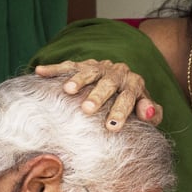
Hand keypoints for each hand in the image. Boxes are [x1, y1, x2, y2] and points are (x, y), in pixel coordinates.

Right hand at [34, 60, 161, 129]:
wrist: (127, 81)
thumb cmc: (135, 105)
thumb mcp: (146, 111)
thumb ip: (151, 113)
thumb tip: (149, 113)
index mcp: (134, 84)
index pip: (128, 98)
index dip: (121, 112)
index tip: (112, 127)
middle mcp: (118, 73)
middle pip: (108, 83)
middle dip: (98, 96)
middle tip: (87, 109)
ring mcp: (100, 68)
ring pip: (89, 71)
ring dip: (78, 80)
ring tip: (68, 90)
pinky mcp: (85, 64)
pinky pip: (69, 65)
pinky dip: (55, 69)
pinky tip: (39, 72)